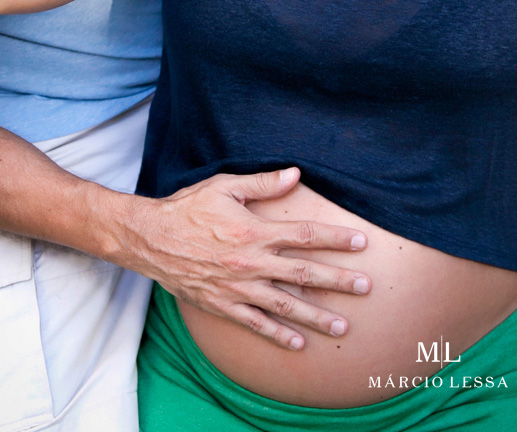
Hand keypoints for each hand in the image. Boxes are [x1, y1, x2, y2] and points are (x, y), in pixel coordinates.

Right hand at [115, 168, 369, 349]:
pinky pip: (255, 322)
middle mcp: (251, 261)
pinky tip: (297, 343)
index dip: (335, 239)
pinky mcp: (223, 303)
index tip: (361, 243)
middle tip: (366, 288)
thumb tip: (295, 174)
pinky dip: (277, 335)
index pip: (305, 235)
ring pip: (285, 305)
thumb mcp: (224, 187)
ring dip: (316, 316)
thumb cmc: (187, 208)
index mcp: (254, 230)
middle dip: (338, 281)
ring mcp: (238, 286)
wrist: (150, 238)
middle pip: (304, 273)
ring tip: (342, 327)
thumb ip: (262, 183)